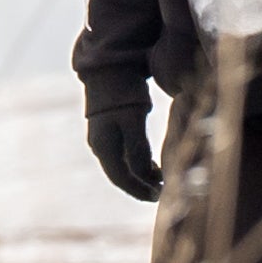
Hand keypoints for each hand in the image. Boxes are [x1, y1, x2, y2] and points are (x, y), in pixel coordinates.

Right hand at [88, 84, 161, 203]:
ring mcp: (102, 137)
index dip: (140, 190)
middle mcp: (100, 145)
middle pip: (120, 175)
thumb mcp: (133, 120)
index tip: (159, 196)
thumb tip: (144, 176)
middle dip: (140, 186)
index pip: (121, 178)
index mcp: (104, 146)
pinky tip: (151, 164)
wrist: (110, 66)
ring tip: (161, 179)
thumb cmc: (123, 92)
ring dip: (140, 175)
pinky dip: (138, 162)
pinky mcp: (109, 128)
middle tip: (161, 193)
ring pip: (122, 165)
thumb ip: (138, 148)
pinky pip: (123, 154)